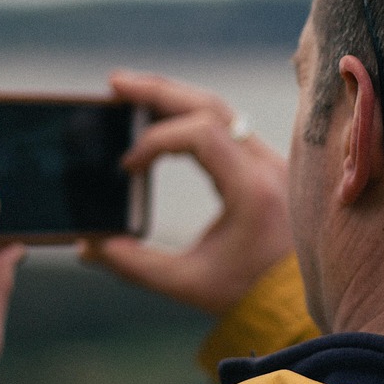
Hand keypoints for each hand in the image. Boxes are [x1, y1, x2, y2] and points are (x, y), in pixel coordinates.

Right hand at [81, 71, 291, 316]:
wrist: (296, 299)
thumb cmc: (248, 294)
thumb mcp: (188, 283)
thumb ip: (134, 265)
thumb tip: (87, 246)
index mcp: (253, 189)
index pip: (201, 134)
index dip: (156, 140)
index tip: (127, 166)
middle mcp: (267, 166)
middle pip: (211, 106)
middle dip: (160, 92)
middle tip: (115, 84)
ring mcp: (270, 161)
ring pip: (221, 109)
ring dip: (175, 98)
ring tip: (132, 92)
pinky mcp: (265, 165)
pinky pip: (228, 125)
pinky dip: (191, 116)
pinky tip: (162, 118)